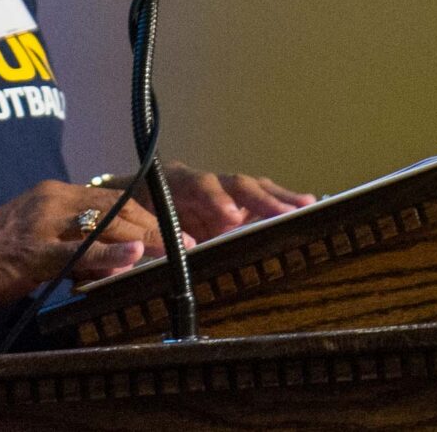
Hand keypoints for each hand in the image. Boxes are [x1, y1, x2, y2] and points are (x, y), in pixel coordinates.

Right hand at [0, 180, 176, 313]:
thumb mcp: (38, 238)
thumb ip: (73, 241)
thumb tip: (112, 254)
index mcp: (54, 194)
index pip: (113, 199)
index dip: (148, 214)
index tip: (176, 231)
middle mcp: (52, 201)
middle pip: (117, 207)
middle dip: (156, 226)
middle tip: (189, 243)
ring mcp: (42, 225)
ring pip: (104, 223)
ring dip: (145, 237)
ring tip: (175, 250)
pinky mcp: (32, 251)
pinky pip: (78, 251)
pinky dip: (109, 253)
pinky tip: (133, 256)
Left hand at [135, 162, 315, 240]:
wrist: (129, 198)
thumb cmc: (131, 213)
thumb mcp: (135, 224)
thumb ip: (153, 236)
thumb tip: (171, 253)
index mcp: (175, 182)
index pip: (199, 184)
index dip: (215, 199)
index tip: (230, 217)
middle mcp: (205, 183)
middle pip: (236, 184)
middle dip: (261, 198)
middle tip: (286, 212)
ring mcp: (221, 192)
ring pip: (253, 190)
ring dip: (280, 199)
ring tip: (307, 207)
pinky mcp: (234, 205)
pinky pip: (259, 201)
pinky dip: (281, 204)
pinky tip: (305, 209)